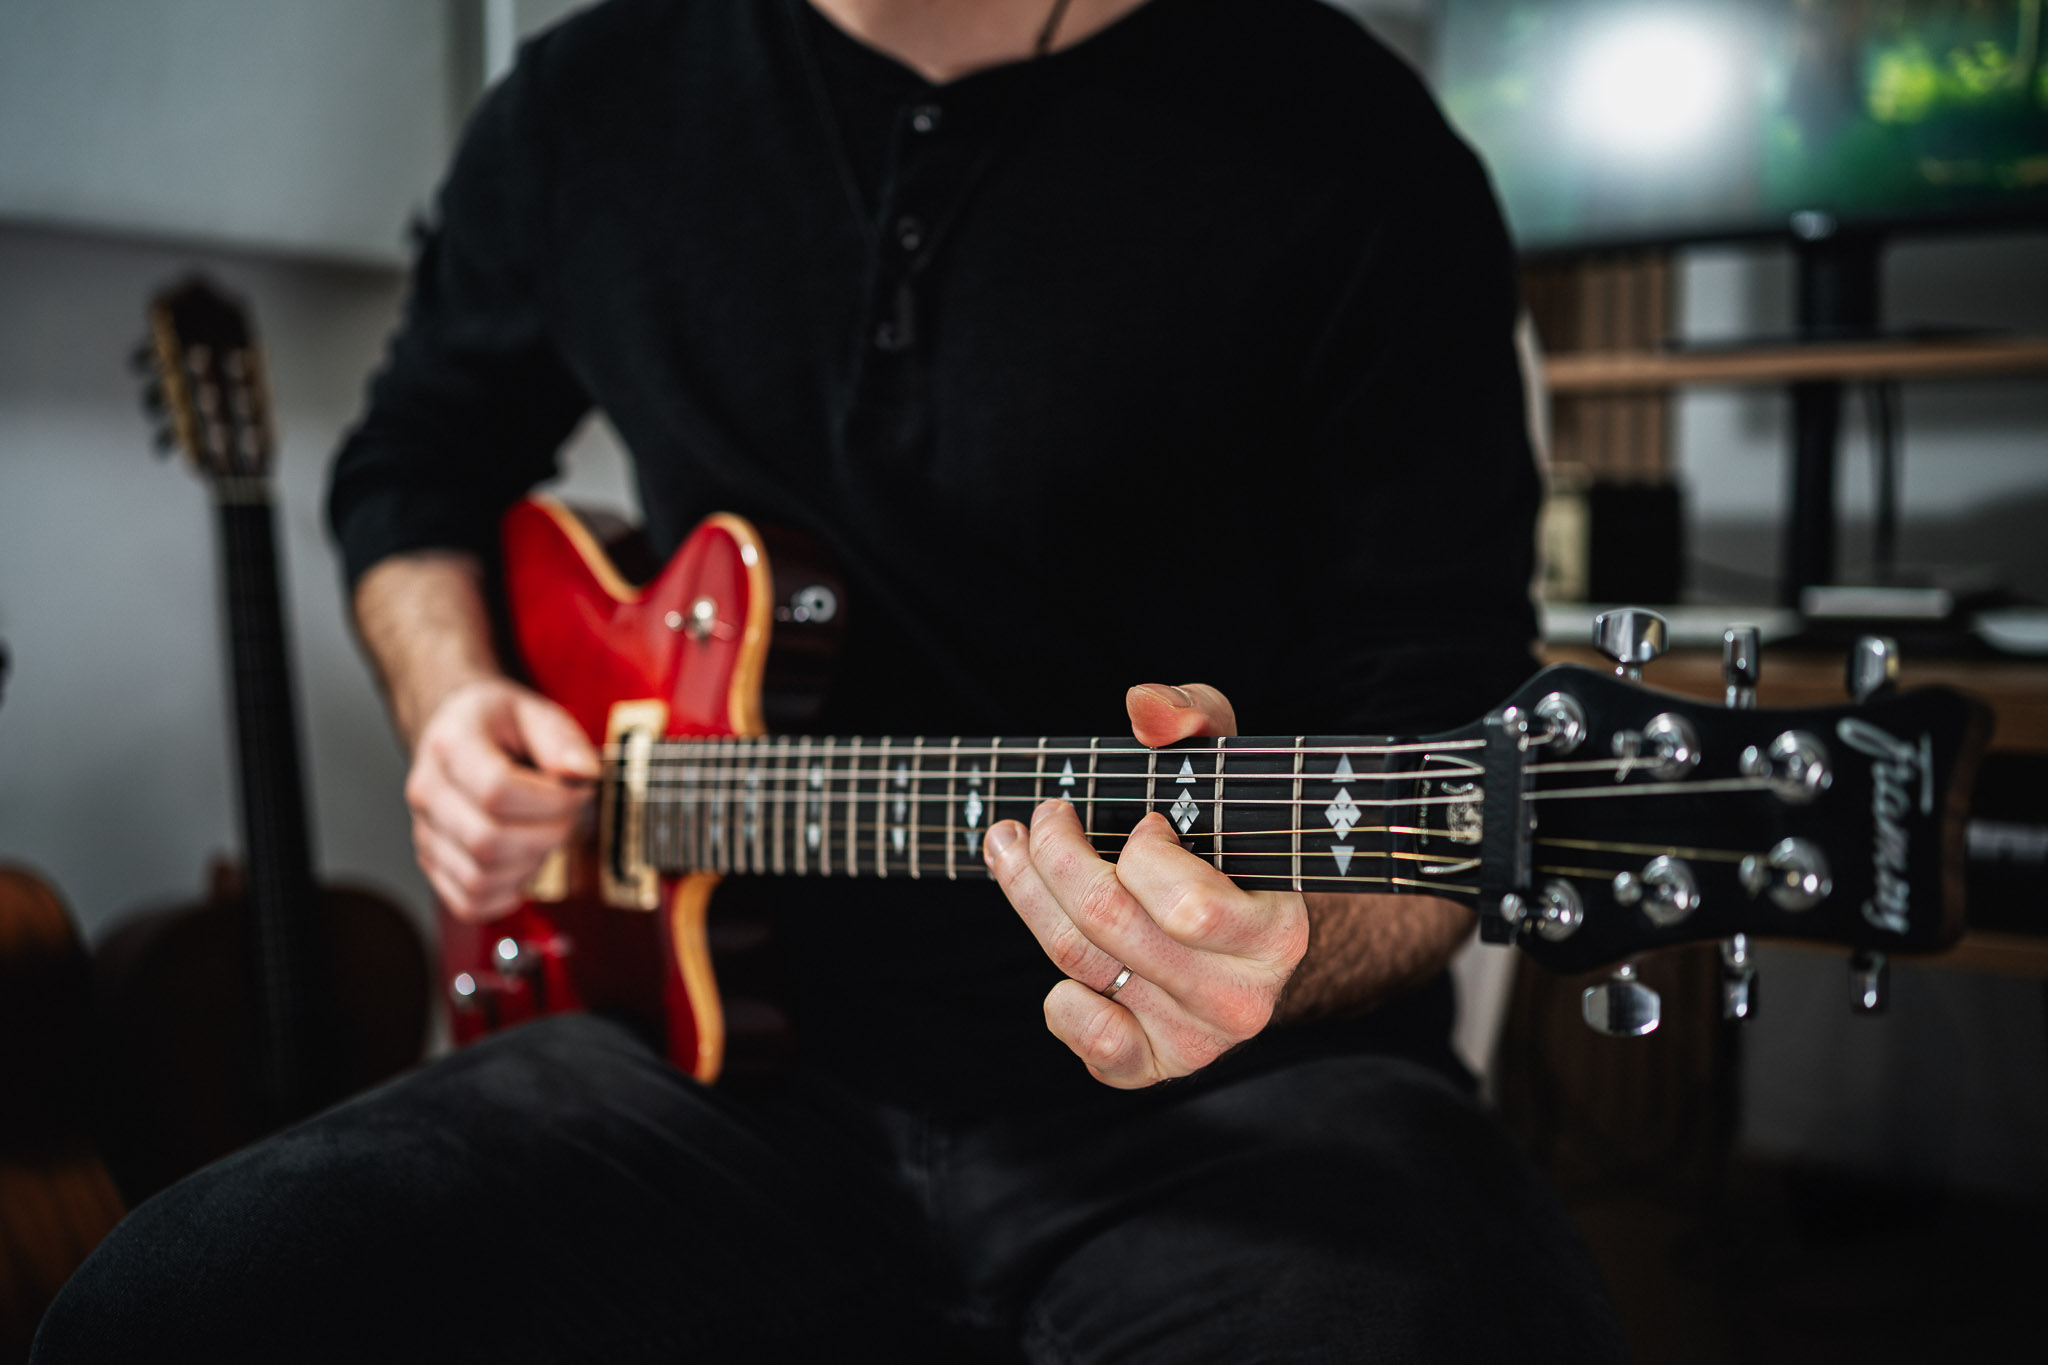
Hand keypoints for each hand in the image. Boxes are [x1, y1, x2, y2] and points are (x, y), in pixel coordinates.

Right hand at [404, 677, 597, 921]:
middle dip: (547, 835)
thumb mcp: (535, 710)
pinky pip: (468, 902)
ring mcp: (425, 831)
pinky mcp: (432, 862)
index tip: (577, 791)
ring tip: (546, 836)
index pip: (496, 790)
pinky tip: (525, 864)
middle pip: (487, 840)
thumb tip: (583, 774)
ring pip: (479, 877)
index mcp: (450, 744)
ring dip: (530, 866)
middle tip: (569, 816)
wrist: (458, 732)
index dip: (551, 800)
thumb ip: (561, 740)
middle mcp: (426, 790)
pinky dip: (507, 895)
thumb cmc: (499, 724)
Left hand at [982, 684, 1309, 1086]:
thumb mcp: (1226, 767)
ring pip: (1078, 963)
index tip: (1143, 822)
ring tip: (1009, 847)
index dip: (1143, 853)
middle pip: (1108, 924)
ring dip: (1028, 894)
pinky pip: (1083, 1035)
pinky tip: (1057, 960)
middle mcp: (1241, 999)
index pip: (1184, 905)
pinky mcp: (1153, 1065)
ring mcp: (1195, 1039)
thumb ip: (1193, 720)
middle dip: (1056, 855)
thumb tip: (1142, 707)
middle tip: (1041, 817)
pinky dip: (1059, 1000)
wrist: (1253, 941)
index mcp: (1275, 932)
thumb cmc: (1232, 843)